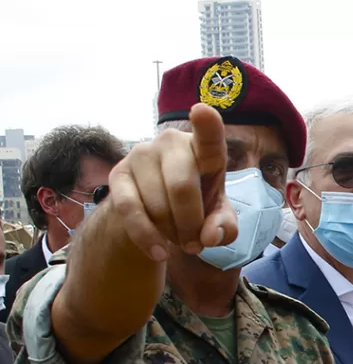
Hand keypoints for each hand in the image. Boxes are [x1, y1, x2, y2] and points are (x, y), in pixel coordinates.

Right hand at [106, 102, 238, 260]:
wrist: (155, 211)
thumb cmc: (197, 205)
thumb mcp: (218, 218)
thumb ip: (224, 228)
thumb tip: (209, 236)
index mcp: (204, 149)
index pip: (209, 136)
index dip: (207, 124)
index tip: (203, 110)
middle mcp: (171, 142)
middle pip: (182, 187)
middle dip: (190, 224)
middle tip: (195, 243)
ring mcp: (141, 154)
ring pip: (157, 204)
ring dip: (171, 232)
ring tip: (178, 239)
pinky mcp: (117, 173)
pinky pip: (130, 210)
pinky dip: (147, 237)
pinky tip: (159, 253)